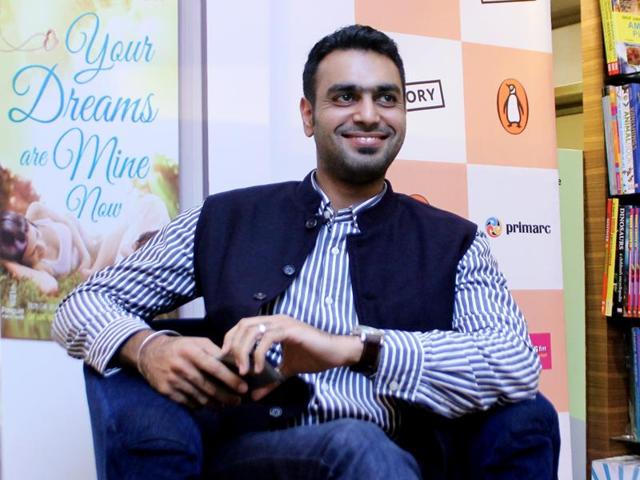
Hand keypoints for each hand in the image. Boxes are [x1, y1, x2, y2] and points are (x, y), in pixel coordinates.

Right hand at [133, 333, 248, 408]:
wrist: (149, 353)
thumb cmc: (181, 347)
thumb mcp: (198, 342)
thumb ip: (216, 351)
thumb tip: (236, 364)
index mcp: (191, 351)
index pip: (215, 368)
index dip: (231, 379)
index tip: (243, 387)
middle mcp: (181, 366)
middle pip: (208, 386)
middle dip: (226, 396)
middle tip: (238, 401)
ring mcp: (172, 380)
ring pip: (199, 397)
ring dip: (215, 403)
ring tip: (226, 404)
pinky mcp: (166, 391)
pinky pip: (188, 402)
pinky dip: (200, 405)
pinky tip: (209, 405)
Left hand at [221, 314, 361, 399]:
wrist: (336, 353)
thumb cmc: (314, 357)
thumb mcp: (287, 370)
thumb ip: (271, 379)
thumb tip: (255, 395)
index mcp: (273, 324)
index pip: (243, 325)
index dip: (231, 339)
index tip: (227, 359)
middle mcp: (276, 320)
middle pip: (243, 325)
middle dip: (234, 346)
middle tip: (234, 367)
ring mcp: (283, 323)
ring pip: (252, 330)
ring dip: (244, 351)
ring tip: (245, 371)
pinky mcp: (290, 330)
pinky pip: (267, 339)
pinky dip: (258, 354)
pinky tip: (259, 369)